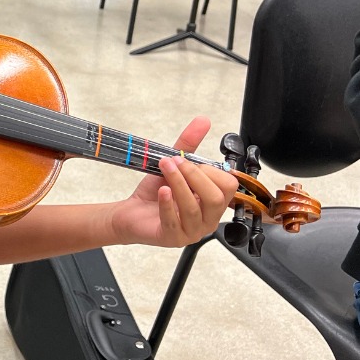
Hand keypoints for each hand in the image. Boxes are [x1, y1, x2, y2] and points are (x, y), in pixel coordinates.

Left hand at [108, 116, 237, 247]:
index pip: (229, 186)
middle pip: (216, 198)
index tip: (186, 160)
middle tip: (174, 162)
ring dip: (178, 184)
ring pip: (194, 208)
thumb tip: (203, 120)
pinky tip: (162, 191)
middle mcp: (207, 219)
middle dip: (194, 175)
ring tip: (164, 169)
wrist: (131, 213)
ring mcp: (191, 231)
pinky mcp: (173, 238)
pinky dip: (168, 204)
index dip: (209, 171)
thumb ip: (188, 145)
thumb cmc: (155, 193)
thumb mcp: (172, 166)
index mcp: (213, 202)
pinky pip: (174, 222)